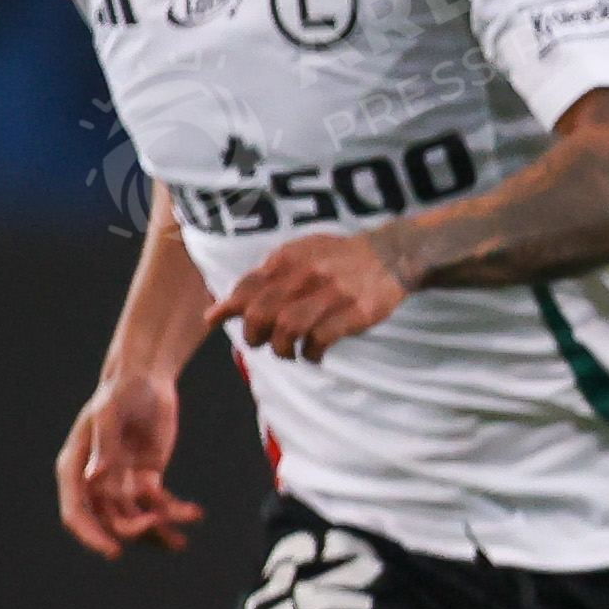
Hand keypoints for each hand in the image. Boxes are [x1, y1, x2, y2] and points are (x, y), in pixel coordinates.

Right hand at [57, 365, 201, 557]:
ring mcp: (122, 482)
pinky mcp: (147, 479)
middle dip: (134, 529)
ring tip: (181, 542)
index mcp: (76, 468)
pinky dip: (174, 514)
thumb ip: (104, 447)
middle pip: (110, 520)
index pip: (76, 512)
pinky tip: (194, 515)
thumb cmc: (120, 392)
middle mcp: (96, 481)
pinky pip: (158, 506)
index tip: (114, 552)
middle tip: (159, 522)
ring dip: (158, 531)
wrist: (146, 381)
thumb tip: (95, 479)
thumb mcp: (109, 415)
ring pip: (137, 519)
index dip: (92, 535)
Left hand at [213, 232, 414, 361]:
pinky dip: (310, 353)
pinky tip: (312, 354)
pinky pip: (321, 339)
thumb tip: (217, 311)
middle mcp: (308, 273)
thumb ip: (261, 279)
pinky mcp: (356, 312)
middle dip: (254, 334)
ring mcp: (333, 293)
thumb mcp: (298, 255)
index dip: (229, 308)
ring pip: (289, 328)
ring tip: (287, 352)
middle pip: (263, 312)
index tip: (217, 321)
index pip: (248, 287)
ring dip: (281, 348)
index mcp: (290, 258)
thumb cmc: (336, 258)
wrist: (390, 254)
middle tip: (259, 342)